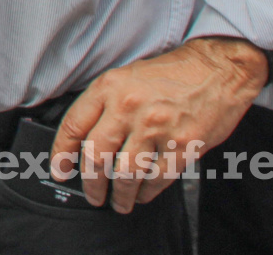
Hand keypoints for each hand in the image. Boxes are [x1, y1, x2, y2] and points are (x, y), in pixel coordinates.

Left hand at [51, 37, 266, 212]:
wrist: (214, 70)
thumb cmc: (169, 74)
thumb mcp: (126, 77)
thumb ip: (105, 104)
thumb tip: (84, 138)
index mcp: (109, 87)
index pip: (74, 125)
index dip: (61, 152)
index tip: (58, 169)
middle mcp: (127, 107)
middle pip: (96, 155)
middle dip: (90, 183)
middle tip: (92, 195)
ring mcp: (155, 128)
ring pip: (125, 173)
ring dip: (119, 195)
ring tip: (117, 203)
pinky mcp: (182, 146)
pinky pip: (157, 179)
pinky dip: (146, 192)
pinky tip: (141, 195)